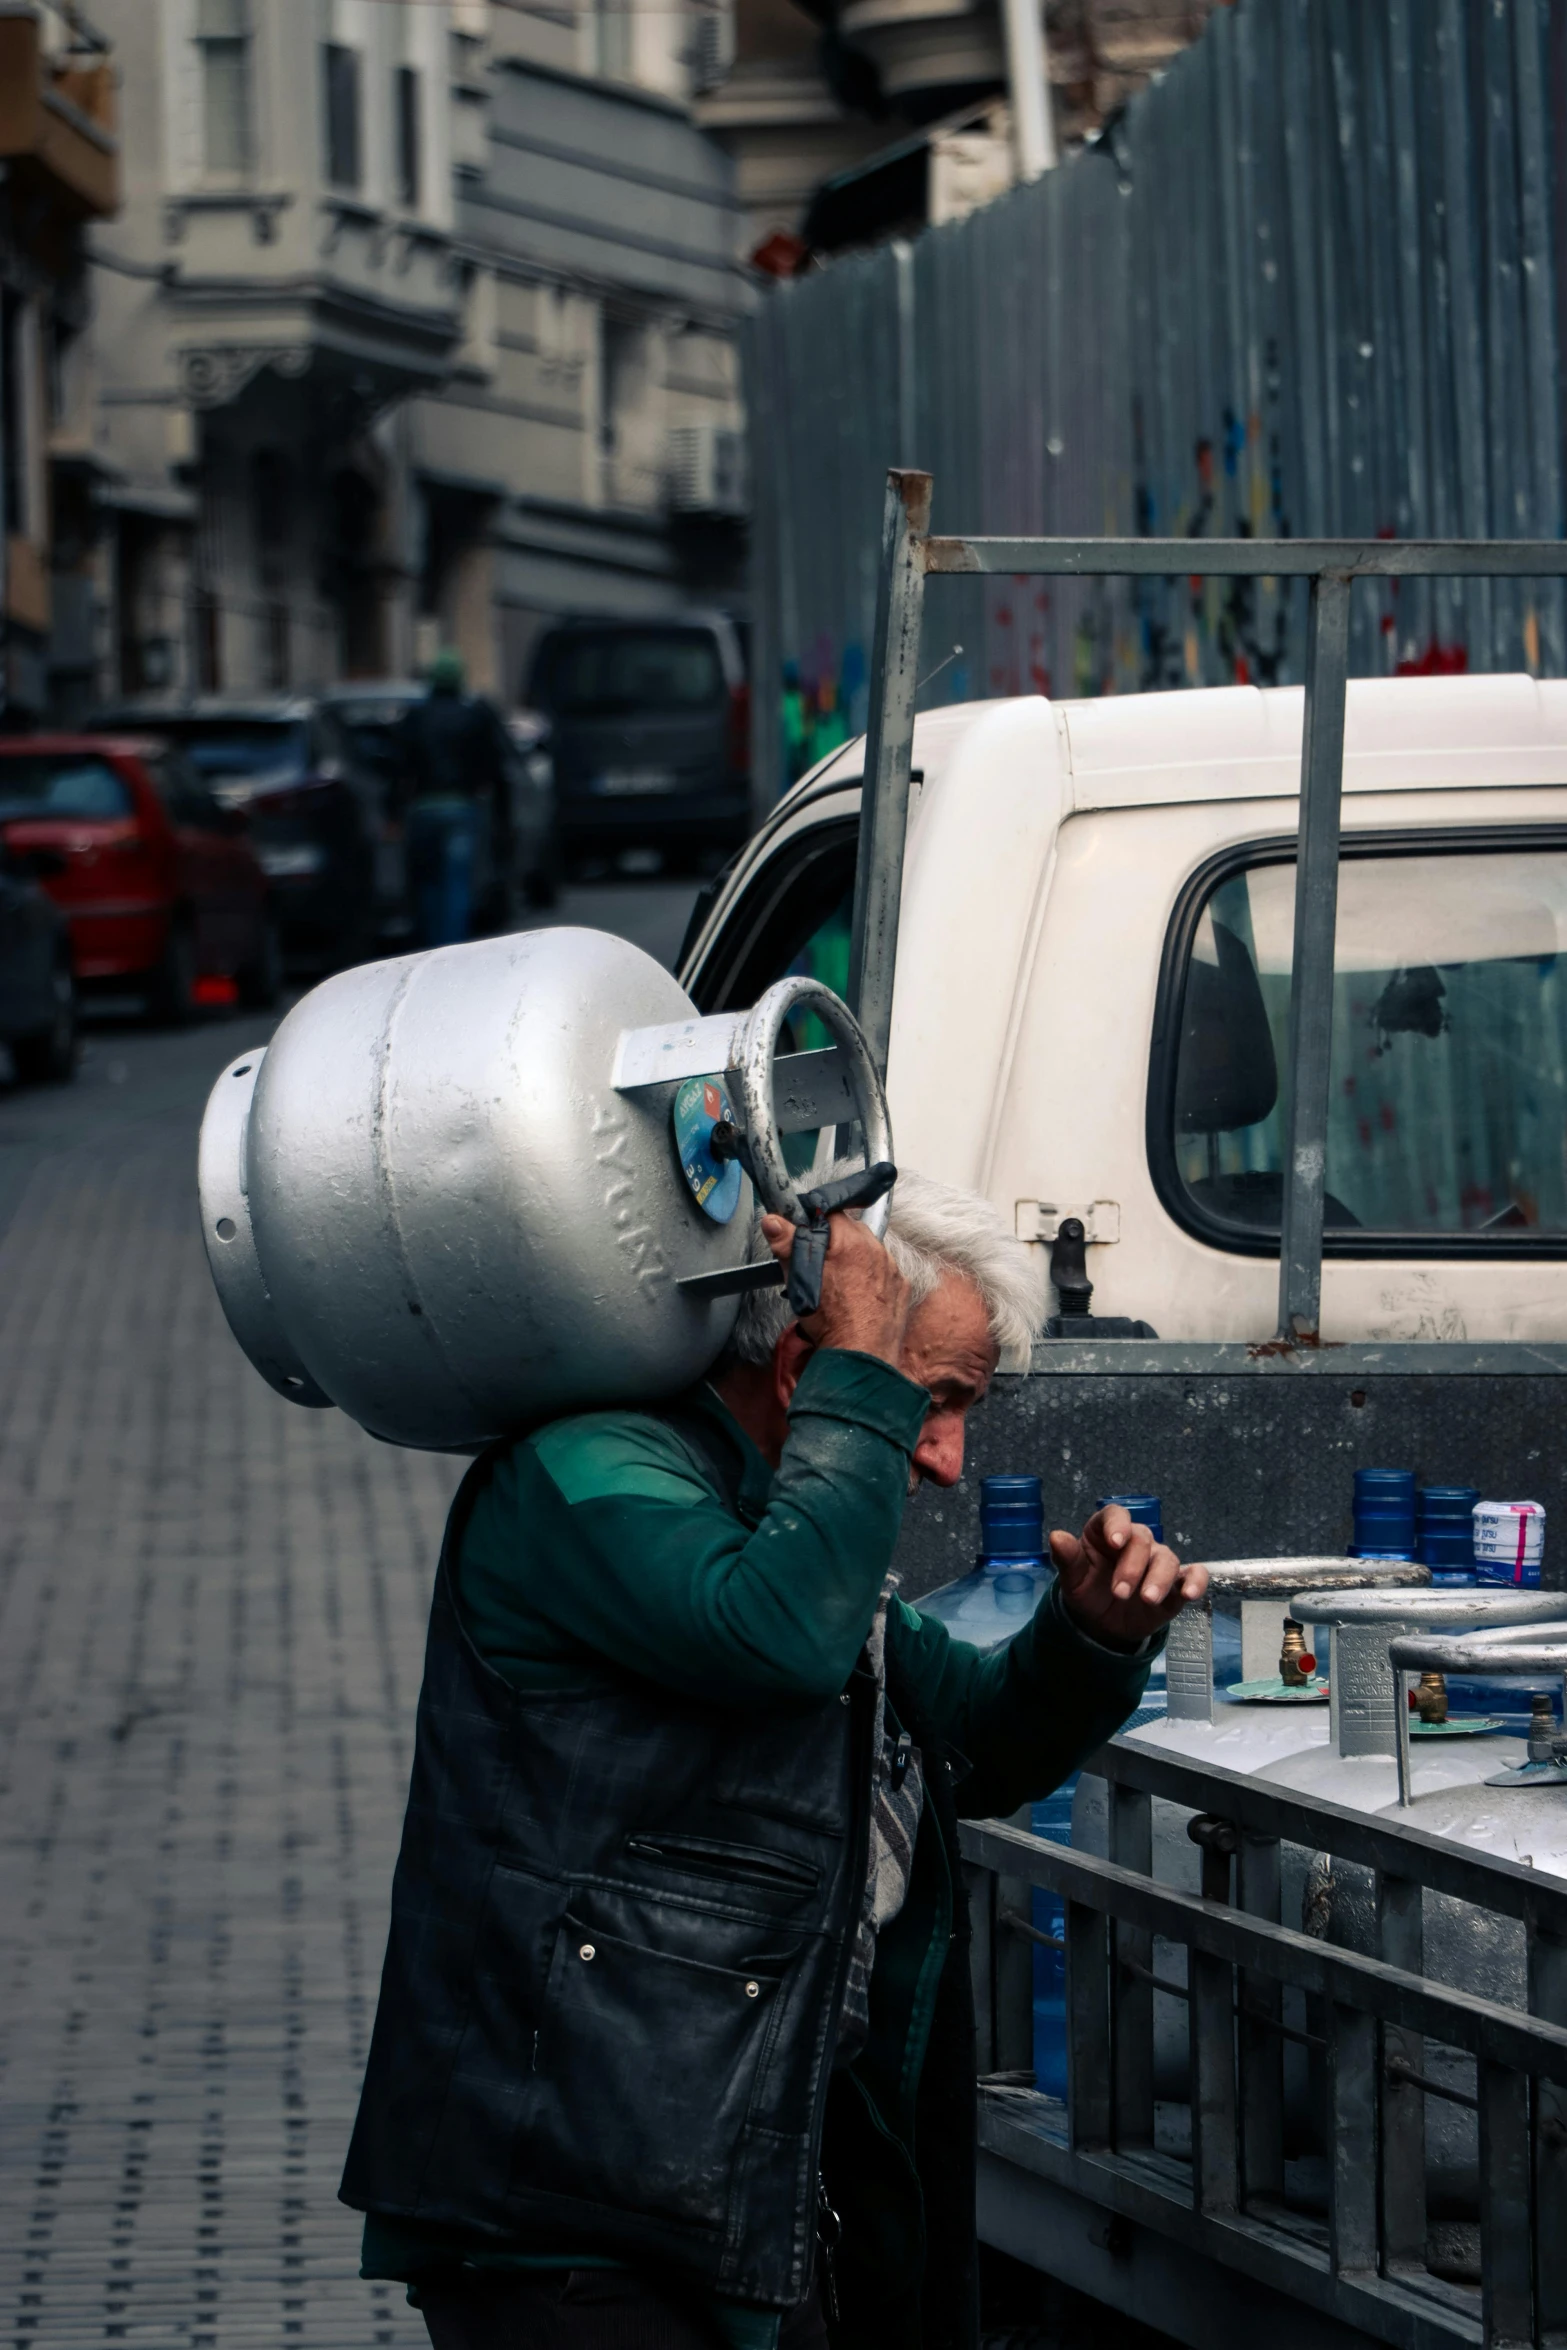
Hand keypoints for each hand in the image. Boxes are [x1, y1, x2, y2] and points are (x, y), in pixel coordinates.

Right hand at [761, 1211, 909, 1365]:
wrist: (860, 1355)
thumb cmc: (829, 1318)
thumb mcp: (799, 1279)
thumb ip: (787, 1244)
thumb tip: (772, 1220)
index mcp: (850, 1240)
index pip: (832, 1213)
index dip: (816, 1222)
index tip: (806, 1237)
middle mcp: (877, 1248)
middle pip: (852, 1231)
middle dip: (835, 1242)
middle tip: (819, 1264)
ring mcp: (893, 1269)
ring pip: (869, 1252)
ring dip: (855, 1259)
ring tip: (838, 1284)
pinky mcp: (901, 1288)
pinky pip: (884, 1273)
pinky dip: (871, 1279)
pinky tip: (858, 1296)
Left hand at [1049, 1506, 1207, 1650]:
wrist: (1101, 1623)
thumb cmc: (1087, 1591)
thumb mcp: (1072, 1578)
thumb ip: (1067, 1558)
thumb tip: (1056, 1536)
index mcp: (1107, 1532)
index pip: (1116, 1515)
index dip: (1117, 1525)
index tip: (1115, 1542)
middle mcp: (1135, 1543)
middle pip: (1142, 1540)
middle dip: (1133, 1565)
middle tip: (1120, 1592)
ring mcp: (1157, 1563)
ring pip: (1167, 1558)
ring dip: (1159, 1578)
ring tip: (1147, 1599)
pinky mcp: (1175, 1584)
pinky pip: (1193, 1575)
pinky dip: (1196, 1581)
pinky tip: (1189, 1593)